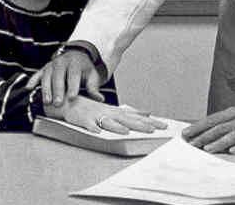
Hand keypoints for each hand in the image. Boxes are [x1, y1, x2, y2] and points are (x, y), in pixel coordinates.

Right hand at [26, 50, 101, 105]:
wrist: (76, 55)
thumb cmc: (84, 68)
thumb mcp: (92, 76)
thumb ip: (93, 88)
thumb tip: (100, 99)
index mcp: (75, 63)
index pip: (74, 75)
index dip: (73, 86)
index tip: (72, 97)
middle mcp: (62, 62)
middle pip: (59, 76)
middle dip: (58, 90)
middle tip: (58, 103)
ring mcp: (52, 64)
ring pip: (47, 76)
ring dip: (46, 89)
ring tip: (47, 101)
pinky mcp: (44, 68)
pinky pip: (37, 74)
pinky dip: (32, 81)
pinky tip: (29, 89)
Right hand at [44, 96, 168, 133]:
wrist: (71, 101)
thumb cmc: (93, 108)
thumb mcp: (113, 109)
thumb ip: (129, 112)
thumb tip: (147, 113)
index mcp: (116, 111)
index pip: (136, 116)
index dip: (150, 121)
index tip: (163, 125)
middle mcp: (109, 113)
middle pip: (127, 119)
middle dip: (140, 124)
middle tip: (154, 129)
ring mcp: (96, 116)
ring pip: (108, 121)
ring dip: (117, 126)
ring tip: (127, 131)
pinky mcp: (83, 120)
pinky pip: (88, 124)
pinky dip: (92, 127)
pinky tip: (97, 132)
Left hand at [182, 106, 234, 153]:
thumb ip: (222, 121)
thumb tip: (202, 129)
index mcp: (233, 113)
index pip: (212, 120)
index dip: (198, 127)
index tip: (186, 134)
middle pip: (220, 128)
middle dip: (204, 136)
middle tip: (192, 144)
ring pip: (233, 136)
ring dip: (219, 142)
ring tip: (207, 149)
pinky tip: (233, 151)